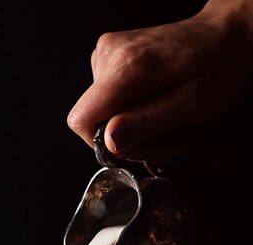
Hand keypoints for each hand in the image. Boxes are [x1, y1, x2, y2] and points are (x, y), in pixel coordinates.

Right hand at [67, 0, 252, 163]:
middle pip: (93, 121)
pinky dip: (132, 114)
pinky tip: (156, 110)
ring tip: (166, 123)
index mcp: (126, 66)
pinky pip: (108, 101)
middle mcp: (109, 54)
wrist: (228, 36)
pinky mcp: (112, 58)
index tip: (137, 144)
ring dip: (134, 129)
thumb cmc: (219, 67)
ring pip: (102, 115)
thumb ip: (146, 123)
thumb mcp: (190, 105)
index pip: (82, 119)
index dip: (105, 143)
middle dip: (128, 140)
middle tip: (165, 139)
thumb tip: (110, 142)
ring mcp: (107, 54)